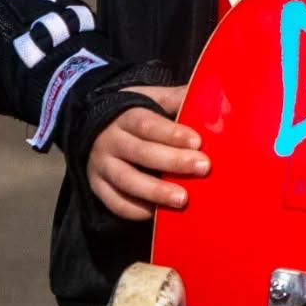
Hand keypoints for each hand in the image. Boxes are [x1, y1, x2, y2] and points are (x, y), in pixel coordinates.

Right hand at [87, 84, 205, 220]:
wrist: (95, 129)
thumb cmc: (136, 115)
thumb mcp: (152, 99)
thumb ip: (177, 98)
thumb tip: (210, 90)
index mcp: (125, 116)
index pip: (147, 124)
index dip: (172, 133)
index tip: (198, 141)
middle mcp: (110, 141)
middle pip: (140, 152)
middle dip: (173, 161)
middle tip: (202, 168)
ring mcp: (101, 166)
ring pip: (126, 180)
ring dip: (155, 191)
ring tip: (182, 200)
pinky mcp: (97, 187)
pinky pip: (114, 202)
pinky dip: (135, 210)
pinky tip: (158, 214)